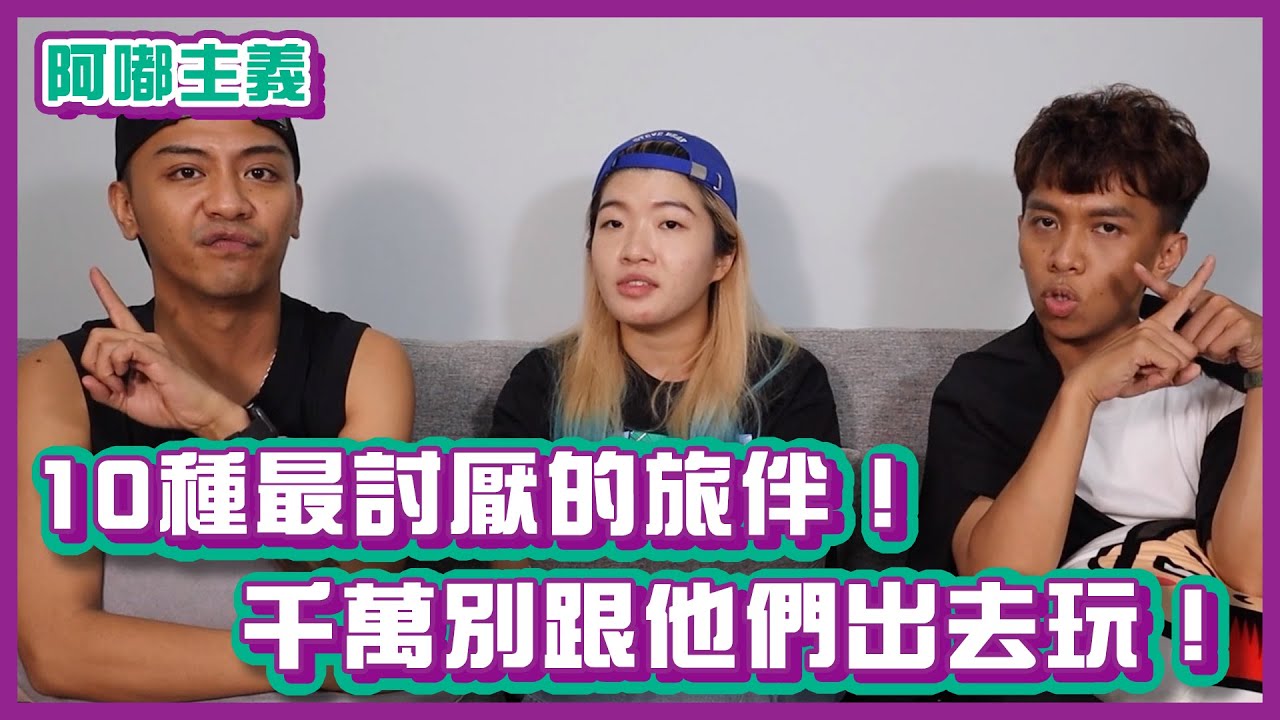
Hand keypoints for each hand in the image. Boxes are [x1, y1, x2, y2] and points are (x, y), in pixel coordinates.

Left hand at [79, 268, 249, 438]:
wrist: (197, 413)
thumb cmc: (170, 405)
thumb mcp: (128, 403)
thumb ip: (106, 392)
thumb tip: (86, 380)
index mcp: (140, 349)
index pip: (120, 313)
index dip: (106, 293)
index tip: (94, 272)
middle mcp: (146, 340)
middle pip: (98, 333)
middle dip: (92, 362)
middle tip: (109, 383)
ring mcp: (151, 344)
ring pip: (103, 339)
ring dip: (102, 368)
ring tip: (118, 384)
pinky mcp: (155, 352)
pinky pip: (120, 348)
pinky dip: (112, 367)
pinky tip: (124, 379)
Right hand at [1066, 256, 1215, 406]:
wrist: (1088, 383)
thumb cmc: (1115, 378)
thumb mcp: (1153, 377)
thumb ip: (1178, 373)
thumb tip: (1196, 368)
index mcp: (1153, 326)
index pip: (1180, 300)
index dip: (1198, 281)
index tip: (1211, 260)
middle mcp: (1152, 324)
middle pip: (1190, 350)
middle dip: (1174, 369)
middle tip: (1146, 370)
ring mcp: (1147, 331)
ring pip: (1183, 360)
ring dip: (1164, 374)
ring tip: (1139, 371)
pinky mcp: (1143, 343)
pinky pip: (1171, 366)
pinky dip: (1159, 378)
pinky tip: (1139, 372)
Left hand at [1135, 256, 1262, 370]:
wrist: (1263, 347)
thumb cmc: (1229, 341)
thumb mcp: (1200, 337)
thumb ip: (1181, 336)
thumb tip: (1164, 337)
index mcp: (1201, 302)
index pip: (1173, 291)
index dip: (1152, 280)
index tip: (1136, 268)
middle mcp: (1213, 301)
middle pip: (1183, 333)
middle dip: (1192, 347)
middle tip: (1212, 342)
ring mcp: (1227, 310)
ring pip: (1197, 343)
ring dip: (1208, 351)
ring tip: (1222, 344)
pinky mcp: (1238, 323)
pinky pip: (1213, 348)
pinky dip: (1220, 354)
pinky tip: (1230, 347)